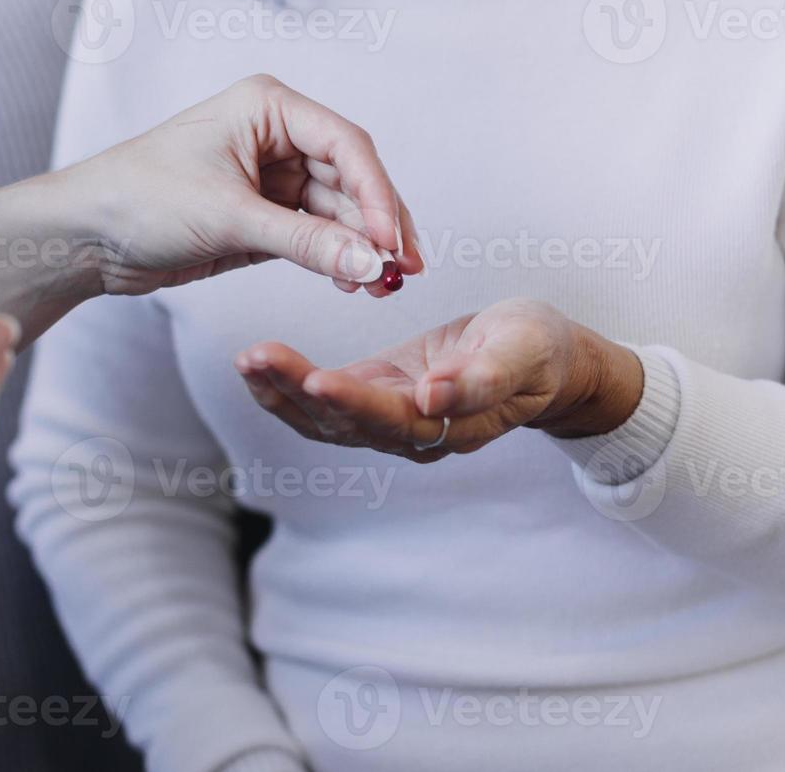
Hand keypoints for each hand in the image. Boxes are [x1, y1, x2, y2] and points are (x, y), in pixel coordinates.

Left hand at [0, 74, 423, 330]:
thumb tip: (372, 264)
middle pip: (352, 179)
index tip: (394, 244)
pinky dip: (337, 259)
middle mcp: (277, 134)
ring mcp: (272, 176)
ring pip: (338, 212)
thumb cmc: (139, 200)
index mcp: (269, 106)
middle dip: (379, 226)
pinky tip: (356, 283)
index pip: (346, 146)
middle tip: (406, 271)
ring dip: (361, 248)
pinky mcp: (264, 215)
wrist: (83, 236)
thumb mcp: (230, 219)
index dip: (379, 196)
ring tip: (384, 288)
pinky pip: (316, 235)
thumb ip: (306, 244)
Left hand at [234, 298, 643, 462]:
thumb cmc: (536, 349)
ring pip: (324, 419)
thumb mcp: (523, 350)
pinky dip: (287, 385)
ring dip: (282, 390)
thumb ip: (484, 376)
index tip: (318, 378)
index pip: (394, 420)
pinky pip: (323, 402)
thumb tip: (433, 398)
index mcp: (451, 426)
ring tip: (247, 358)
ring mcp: (390, 421)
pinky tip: (257, 364)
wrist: (537, 357)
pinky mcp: (375, 397)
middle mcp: (413, 435)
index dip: (355, 403)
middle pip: (346, 422)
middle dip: (297, 390)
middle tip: (257, 356)